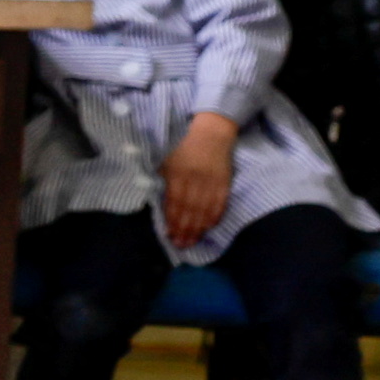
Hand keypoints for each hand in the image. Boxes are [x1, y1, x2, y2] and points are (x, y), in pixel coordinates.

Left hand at [163, 112, 238, 247]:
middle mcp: (195, 180)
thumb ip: (162, 179)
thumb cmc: (183, 147)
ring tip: (192, 241)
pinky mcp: (224, 183)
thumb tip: (155, 200)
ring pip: (204, 210)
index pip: (174, 202)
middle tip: (180, 245)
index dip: (172, 220)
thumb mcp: (166, 159)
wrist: (212, 134)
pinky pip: (220, 204)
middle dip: (184, 230)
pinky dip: (214, 217)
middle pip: (190, 210)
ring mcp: (211, 182)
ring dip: (198, 228)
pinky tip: (208, 228)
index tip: (168, 235)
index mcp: (178, 174)